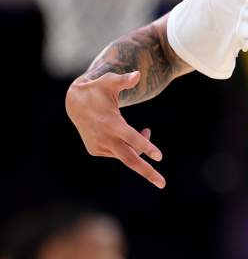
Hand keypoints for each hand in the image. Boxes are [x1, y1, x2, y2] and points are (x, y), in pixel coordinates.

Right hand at [66, 71, 165, 188]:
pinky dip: (130, 147)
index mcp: (111, 123)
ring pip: (126, 154)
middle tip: (162, 184)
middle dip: (147, 172)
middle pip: (129, 159)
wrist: (74, 103)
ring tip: (147, 132)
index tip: (159, 157)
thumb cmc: (98, 89)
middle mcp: (105, 138)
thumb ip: (124, 80)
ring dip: (140, 148)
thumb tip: (138, 74)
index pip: (131, 138)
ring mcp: (99, 146)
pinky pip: (118, 152)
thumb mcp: (109, 82)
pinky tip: (138, 135)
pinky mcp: (96, 150)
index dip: (146, 146)